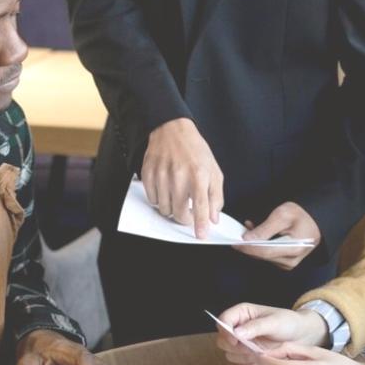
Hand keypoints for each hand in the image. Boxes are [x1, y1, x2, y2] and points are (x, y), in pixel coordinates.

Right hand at [141, 118, 224, 238]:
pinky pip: (152, 199)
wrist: (172, 129)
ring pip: (164, 208)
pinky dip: (159, 199)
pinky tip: (165, 189)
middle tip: (187, 214)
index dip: (200, 224)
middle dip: (184, 219)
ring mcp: (161, 174)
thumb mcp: (214, 170)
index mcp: (199, 174)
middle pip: (178, 212)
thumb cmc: (195, 150)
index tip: (200, 235)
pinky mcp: (148, 173)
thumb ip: (216, 196)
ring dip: (171, 208)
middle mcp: (179, 175)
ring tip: (176, 196)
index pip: (200, 206)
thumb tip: (213, 217)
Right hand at [216, 303, 328, 364]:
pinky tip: (261, 361)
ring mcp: (243, 343)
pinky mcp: (248, 356)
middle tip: (251, 348)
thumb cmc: (289, 323)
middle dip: (235, 347)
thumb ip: (255, 327)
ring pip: (229, 354)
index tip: (235, 341)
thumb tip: (236, 333)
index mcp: (243, 313)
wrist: (302, 336)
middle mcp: (239, 328)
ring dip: (242, 357)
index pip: (223, 321)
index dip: (225, 331)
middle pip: (222, 340)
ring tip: (260, 353)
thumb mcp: (274, 322)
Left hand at [233, 201, 321, 269]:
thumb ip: (265, 228)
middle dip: (248, 244)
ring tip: (249, 228)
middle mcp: (291, 260)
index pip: (264, 252)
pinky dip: (259, 245)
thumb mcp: (283, 215)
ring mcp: (288, 263)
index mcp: (294, 248)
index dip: (247, 247)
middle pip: (262, 256)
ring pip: (263, 256)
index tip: (234, 241)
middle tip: (238, 232)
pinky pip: (268, 255)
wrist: (315, 220)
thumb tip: (248, 239)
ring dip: (253, 244)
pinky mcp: (285, 262)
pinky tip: (256, 234)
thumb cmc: (302, 215)